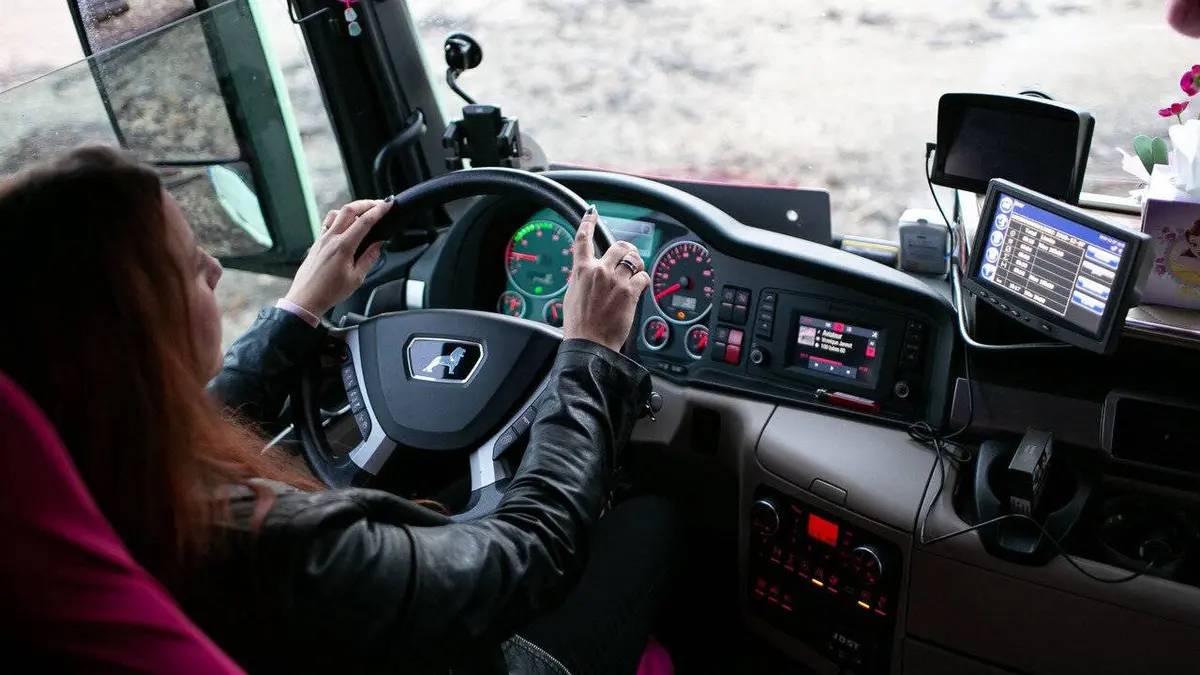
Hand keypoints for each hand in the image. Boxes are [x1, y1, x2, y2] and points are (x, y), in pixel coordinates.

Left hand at [285, 199, 392, 316]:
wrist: (306, 299)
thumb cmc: (329, 292)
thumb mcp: (356, 278)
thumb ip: (369, 258)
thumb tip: (378, 245)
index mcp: (343, 247)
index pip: (364, 221)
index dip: (378, 211)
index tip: (388, 205)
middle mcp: (331, 238)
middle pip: (349, 209)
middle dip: (366, 203)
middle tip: (378, 204)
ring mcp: (322, 239)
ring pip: (337, 213)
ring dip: (351, 209)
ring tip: (363, 213)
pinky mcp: (317, 243)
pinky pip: (328, 223)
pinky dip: (340, 218)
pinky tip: (346, 225)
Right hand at [562, 206, 649, 351]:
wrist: (589, 343)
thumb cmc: (579, 325)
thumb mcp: (572, 295)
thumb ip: (582, 278)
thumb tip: (588, 273)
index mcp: (581, 270)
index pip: (583, 239)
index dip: (588, 222)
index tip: (591, 212)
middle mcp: (599, 271)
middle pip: (619, 246)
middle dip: (627, 250)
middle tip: (630, 258)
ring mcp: (615, 280)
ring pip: (634, 259)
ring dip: (638, 264)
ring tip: (636, 274)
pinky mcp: (630, 292)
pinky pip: (644, 277)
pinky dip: (644, 282)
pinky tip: (640, 290)